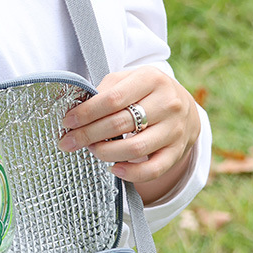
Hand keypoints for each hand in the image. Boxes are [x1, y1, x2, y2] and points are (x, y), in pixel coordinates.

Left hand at [57, 66, 200, 202]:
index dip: (86, 113)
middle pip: (120, 124)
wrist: (184, 109)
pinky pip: (153, 170)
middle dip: (88, 135)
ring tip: (93, 150)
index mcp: (151, 79)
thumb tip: (75, 111)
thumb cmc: (146, 94)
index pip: (113, 98)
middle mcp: (167, 103)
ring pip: (135, 148)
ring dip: (107, 153)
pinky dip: (131, 174)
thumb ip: (105, 91)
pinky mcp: (177, 152)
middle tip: (69, 142)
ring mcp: (175, 129)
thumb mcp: (128, 81)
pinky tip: (115, 169)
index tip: (67, 122)